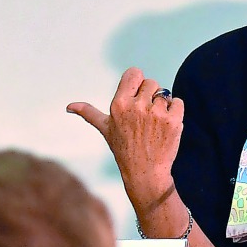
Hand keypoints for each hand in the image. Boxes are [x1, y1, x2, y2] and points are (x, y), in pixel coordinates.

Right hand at [67, 67, 183, 211]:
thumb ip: (88, 113)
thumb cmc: (123, 149)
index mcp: (119, 104)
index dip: (137, 82)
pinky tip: (165, 126)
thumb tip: (69, 106)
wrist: (145, 173)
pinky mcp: (173, 121)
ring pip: (165, 93)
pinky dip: (175, 111)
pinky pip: (178, 102)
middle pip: (151, 82)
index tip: (136, 96)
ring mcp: (156, 113)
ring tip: (154, 124)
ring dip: (162, 105)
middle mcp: (137, 106)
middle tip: (145, 117)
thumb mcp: (105, 129)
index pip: (134, 73)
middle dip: (150, 96)